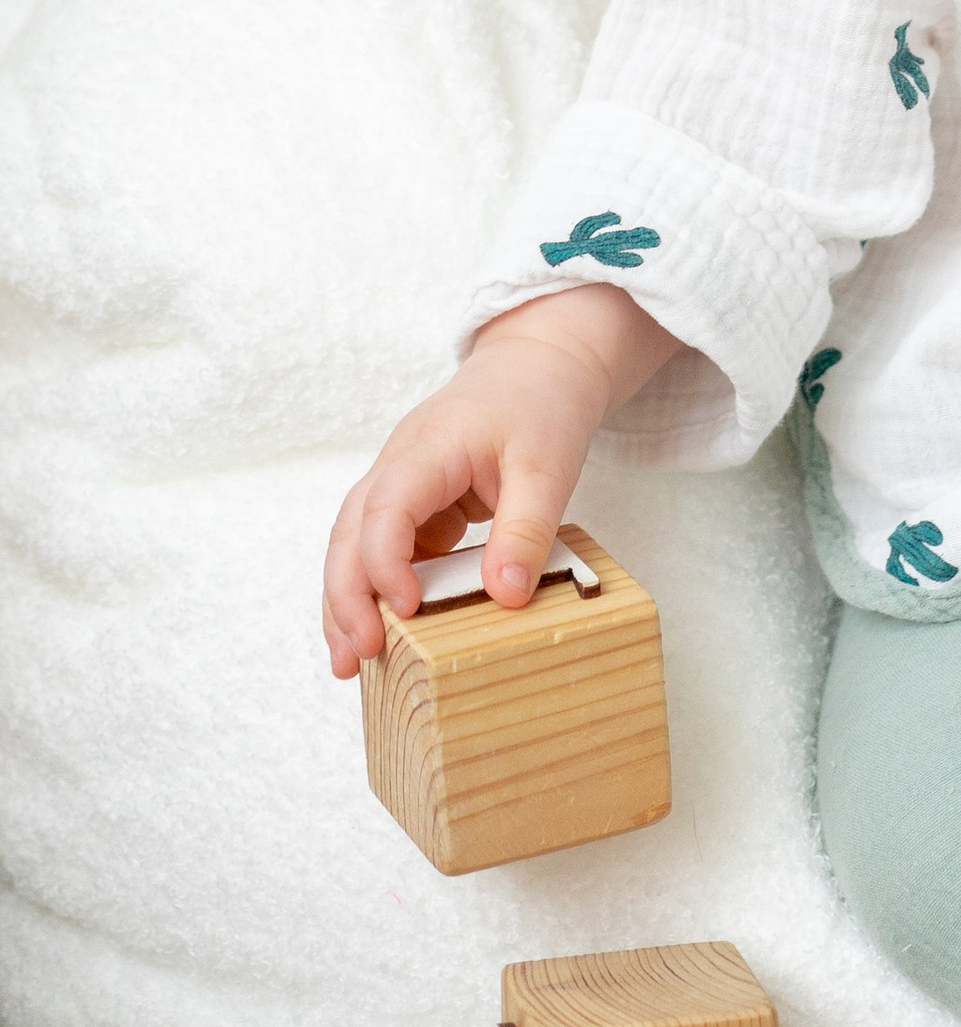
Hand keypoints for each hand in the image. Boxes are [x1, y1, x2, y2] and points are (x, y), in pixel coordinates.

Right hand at [320, 285, 671, 678]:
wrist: (538, 365)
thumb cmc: (542, 404)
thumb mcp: (549, 467)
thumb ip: (526, 530)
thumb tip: (505, 598)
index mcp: (429, 447)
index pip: (385, 507)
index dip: (385, 562)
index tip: (405, 609)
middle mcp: (399, 466)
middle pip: (350, 532)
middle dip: (345, 597)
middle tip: (354, 658)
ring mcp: (401, 484)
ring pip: (354, 544)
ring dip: (347, 600)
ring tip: (349, 661)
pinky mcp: (414, 504)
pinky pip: (383, 549)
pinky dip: (376, 589)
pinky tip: (384, 631)